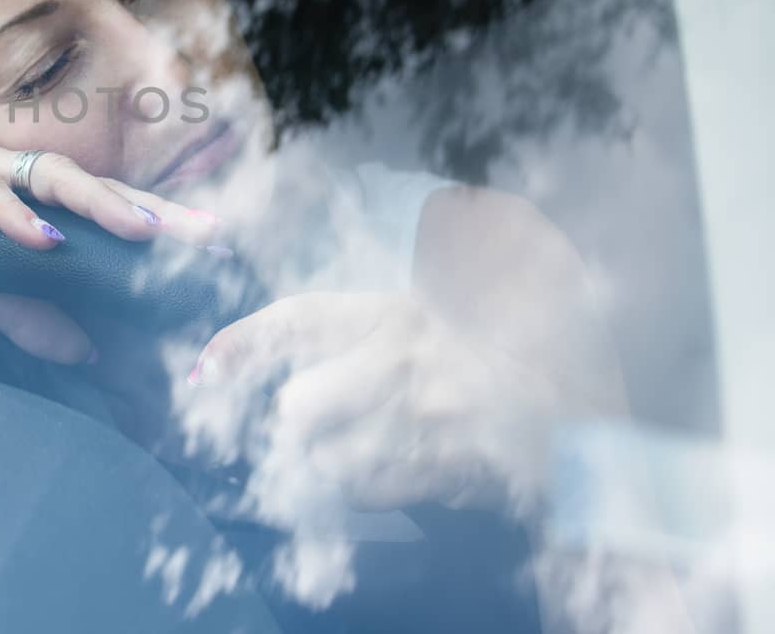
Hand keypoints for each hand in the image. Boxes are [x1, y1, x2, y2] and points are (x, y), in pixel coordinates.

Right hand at [0, 135, 218, 363]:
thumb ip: (23, 315)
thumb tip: (85, 352)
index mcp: (20, 191)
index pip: (100, 203)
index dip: (156, 215)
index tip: (214, 239)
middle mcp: (5, 168)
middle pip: (92, 182)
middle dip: (150, 206)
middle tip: (205, 234)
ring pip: (44, 174)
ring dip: (97, 202)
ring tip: (142, 232)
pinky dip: (9, 213)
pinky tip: (43, 239)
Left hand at [181, 291, 572, 518]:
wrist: (589, 420)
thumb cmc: (517, 353)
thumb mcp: (451, 304)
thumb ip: (382, 310)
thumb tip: (306, 318)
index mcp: (399, 313)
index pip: (298, 320)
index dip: (243, 342)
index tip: (207, 367)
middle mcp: (401, 364)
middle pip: (296, 407)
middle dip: (298, 420)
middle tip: (319, 419)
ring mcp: (421, 424)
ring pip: (324, 459)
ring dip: (329, 460)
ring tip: (364, 446)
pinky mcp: (440, 473)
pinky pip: (366, 492)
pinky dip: (366, 488)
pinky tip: (395, 470)